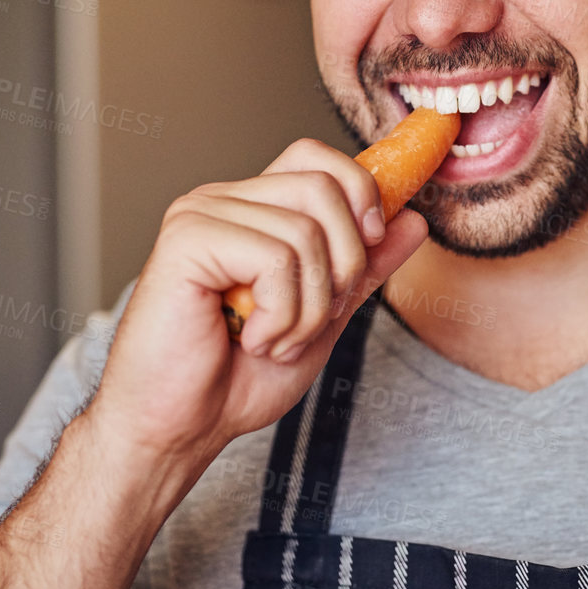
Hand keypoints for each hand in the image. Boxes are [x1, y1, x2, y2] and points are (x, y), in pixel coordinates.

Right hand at [84, 138, 428, 466]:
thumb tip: (411, 220)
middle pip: (325, 187)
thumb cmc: (233, 380)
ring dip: (308, 309)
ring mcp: (201, 214)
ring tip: (273, 341)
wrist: (176, 430)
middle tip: (309, 321)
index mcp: (252, 210)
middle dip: (343, 266)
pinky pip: (275, 258)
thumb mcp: (322, 318)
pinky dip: (281, 315)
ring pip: (307, 231)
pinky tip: (251, 340)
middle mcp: (224, 200)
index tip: (372, 243)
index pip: (319, 158)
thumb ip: (363, 268)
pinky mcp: (186, 239)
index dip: (361, 191)